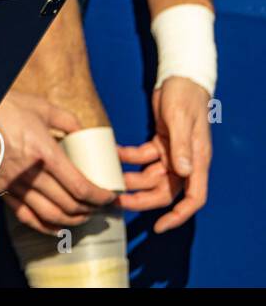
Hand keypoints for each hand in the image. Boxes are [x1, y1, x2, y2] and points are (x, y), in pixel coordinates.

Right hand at [0, 89, 116, 233]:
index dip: (100, 198)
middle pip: (69, 205)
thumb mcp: (42, 107)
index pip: (80, 188)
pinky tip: (57, 227)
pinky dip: (44, 227)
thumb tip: (85, 134)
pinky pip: (26, 216)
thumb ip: (68, 120)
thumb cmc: (6, 107)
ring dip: (71, 220)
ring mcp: (14, 183)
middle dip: (90, 210)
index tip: (109, 197)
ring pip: (50, 215)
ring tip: (82, 216)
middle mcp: (30, 173)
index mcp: (45, 153)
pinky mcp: (1, 188)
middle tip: (99, 207)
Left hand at [116, 77, 211, 232]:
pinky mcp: (159, 144)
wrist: (179, 78)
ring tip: (109, 177)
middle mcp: (186, 161)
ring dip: (130, 179)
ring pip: (149, 177)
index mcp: (197, 160)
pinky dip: (127, 157)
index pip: (194, 197)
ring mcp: (172, 154)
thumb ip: (180, 146)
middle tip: (117, 199)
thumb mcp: (181, 120)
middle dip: (141, 199)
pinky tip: (113, 153)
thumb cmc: (185, 98)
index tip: (159, 226)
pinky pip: (142, 157)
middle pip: (164, 191)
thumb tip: (183, 171)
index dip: (178, 215)